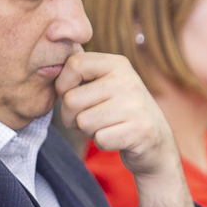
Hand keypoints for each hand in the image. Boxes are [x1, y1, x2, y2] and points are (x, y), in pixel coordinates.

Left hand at [54, 51, 179, 178]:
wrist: (157, 143)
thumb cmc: (121, 113)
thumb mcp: (107, 85)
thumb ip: (83, 75)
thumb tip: (50, 68)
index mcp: (118, 64)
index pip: (74, 64)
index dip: (63, 84)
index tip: (72, 95)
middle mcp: (128, 80)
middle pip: (71, 99)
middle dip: (72, 116)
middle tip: (91, 118)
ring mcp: (135, 105)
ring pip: (83, 122)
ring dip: (89, 131)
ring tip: (108, 126)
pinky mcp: (140, 130)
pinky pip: (100, 139)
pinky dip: (104, 143)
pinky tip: (118, 137)